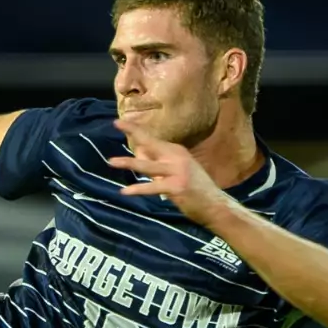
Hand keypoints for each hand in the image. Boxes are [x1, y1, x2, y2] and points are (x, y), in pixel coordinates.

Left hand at [106, 119, 231, 225]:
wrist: (216, 205)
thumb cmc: (195, 189)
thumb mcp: (175, 172)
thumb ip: (157, 163)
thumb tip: (138, 152)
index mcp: (177, 152)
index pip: (152, 139)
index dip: (136, 129)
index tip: (119, 121)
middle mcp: (177, 157)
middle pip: (150, 143)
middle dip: (134, 133)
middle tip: (115, 123)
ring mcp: (178, 171)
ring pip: (148, 166)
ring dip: (128, 163)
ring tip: (111, 162)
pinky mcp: (177, 186)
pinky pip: (153, 187)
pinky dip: (138, 189)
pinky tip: (125, 191)